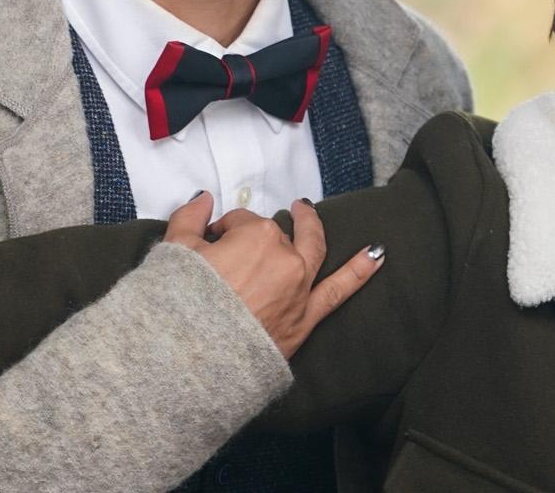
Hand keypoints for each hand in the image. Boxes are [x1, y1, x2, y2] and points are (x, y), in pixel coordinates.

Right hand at [162, 193, 382, 357]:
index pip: (241, 222)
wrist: (190, 356)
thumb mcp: (175, 250)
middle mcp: (286, 257)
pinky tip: (378, 254)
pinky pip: (339, 292)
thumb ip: (191, 216)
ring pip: (312, 250)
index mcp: (257, 235)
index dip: (222, 231)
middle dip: (257, 233)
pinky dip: (360, 272)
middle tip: (244, 233)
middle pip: (275, 235)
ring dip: (313, 228)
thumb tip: (204, 199)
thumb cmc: (180, 301)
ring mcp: (300, 288)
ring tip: (307, 212)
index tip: (208, 244)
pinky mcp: (305, 319)